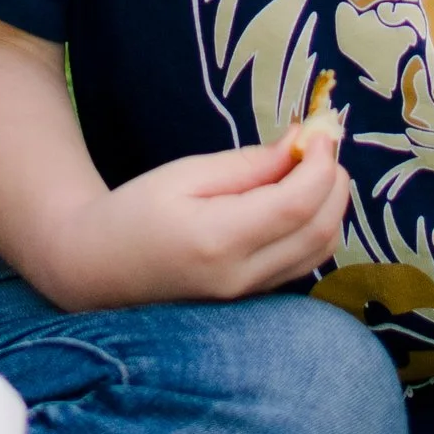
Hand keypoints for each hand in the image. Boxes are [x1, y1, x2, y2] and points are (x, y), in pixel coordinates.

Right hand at [57, 122, 348, 308]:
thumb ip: (247, 164)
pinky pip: (302, 264)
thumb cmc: (134, 212)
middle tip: (322, 146)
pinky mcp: (253, 301)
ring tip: (313, 169)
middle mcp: (241, 277)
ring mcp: (249, 297)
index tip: (321, 133)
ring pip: (319, 252)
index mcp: (219, 240)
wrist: (99, 270)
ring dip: (330, 207)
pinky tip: (298, 200)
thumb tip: (301, 145)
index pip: (297, 204)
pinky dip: (315, 228)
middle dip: (334, 183)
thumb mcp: (184, 174)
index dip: (321, 165)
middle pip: (318, 230)